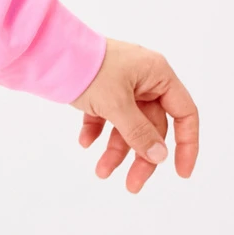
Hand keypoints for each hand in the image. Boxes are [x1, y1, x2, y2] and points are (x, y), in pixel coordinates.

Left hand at [71, 37, 197, 191]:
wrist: (47, 48)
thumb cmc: (88, 67)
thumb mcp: (116, 104)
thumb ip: (139, 132)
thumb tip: (160, 156)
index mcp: (157, 74)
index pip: (184, 113)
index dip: (187, 144)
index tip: (180, 172)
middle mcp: (143, 79)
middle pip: (152, 126)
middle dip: (141, 156)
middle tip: (132, 185)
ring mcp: (120, 83)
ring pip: (127, 125)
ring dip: (116, 149)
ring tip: (100, 172)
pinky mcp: (99, 88)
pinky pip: (104, 116)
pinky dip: (97, 130)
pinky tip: (84, 142)